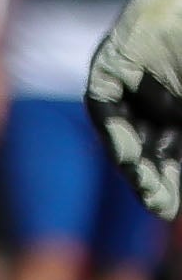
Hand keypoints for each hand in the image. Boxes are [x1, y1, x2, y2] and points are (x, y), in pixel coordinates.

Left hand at [93, 0, 181, 216]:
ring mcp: (128, 86)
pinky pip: (104, 107)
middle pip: (148, 153)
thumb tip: (176, 173)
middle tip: (158, 208)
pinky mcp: (108, 69)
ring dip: (133, 166)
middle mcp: (152, 102)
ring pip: (124, 136)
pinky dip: (114, 132)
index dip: (170, 183)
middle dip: (153, 182)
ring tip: (145, 192)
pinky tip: (125, 158)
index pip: (171, 156)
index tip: (166, 210)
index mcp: (178, 110)